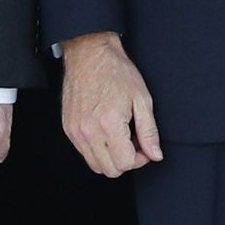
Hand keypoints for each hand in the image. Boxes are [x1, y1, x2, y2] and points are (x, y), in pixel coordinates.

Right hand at [61, 31, 162, 176]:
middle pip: (110, 170)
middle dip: (126, 161)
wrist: (90, 55)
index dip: (141, 159)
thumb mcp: (142, 99)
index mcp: (109, 124)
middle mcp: (89, 131)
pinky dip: (98, 150)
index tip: (144, 146)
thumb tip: (155, 154)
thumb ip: (149, 131)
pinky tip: (107, 132)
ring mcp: (75, 131)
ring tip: (120, 136)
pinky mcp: (68, 128)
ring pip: (95, 165)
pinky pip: (84, 153)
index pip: (126, 163)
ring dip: (111, 157)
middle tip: (134, 142)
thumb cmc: (117, 72)